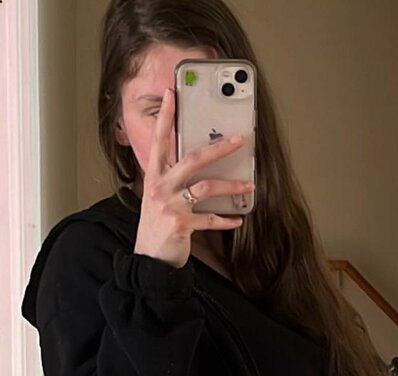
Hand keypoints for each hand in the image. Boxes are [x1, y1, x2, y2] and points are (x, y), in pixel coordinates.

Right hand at [134, 87, 254, 267]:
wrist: (148, 260)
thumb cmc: (157, 227)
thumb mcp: (158, 198)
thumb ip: (172, 179)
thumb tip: (198, 163)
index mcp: (154, 177)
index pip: (159, 140)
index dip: (165, 116)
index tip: (171, 94)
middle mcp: (160, 188)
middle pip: (192, 159)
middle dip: (218, 148)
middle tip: (239, 140)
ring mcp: (170, 206)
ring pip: (206, 187)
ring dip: (231, 186)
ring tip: (248, 186)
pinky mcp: (181, 225)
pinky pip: (210, 219)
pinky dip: (226, 220)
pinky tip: (237, 219)